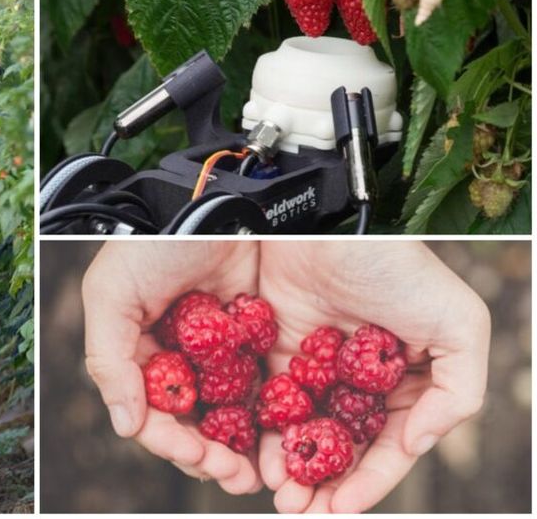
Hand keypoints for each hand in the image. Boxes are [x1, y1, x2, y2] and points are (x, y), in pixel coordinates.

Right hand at [82, 241, 262, 493]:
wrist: (220, 205)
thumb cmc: (157, 241)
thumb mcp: (111, 292)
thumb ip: (108, 359)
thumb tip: (124, 424)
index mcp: (138, 351)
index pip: (149, 411)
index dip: (168, 440)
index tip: (194, 455)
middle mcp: (178, 357)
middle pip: (190, 423)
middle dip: (208, 456)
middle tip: (234, 476)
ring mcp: (218, 352)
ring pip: (227, 414)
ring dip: (239, 448)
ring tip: (256, 471)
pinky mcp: (256, 341)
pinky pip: (263, 387)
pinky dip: (270, 415)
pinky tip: (284, 435)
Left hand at [257, 241, 490, 512]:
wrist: (329, 227)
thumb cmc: (398, 268)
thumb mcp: (458, 325)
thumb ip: (457, 393)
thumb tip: (412, 445)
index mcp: (405, 381)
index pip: (387, 445)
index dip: (369, 481)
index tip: (344, 509)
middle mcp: (359, 381)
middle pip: (341, 447)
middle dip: (324, 485)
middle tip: (301, 512)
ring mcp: (317, 369)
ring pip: (303, 433)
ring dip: (291, 470)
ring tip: (281, 497)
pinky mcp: (276, 352)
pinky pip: (270, 403)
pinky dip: (265, 434)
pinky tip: (259, 458)